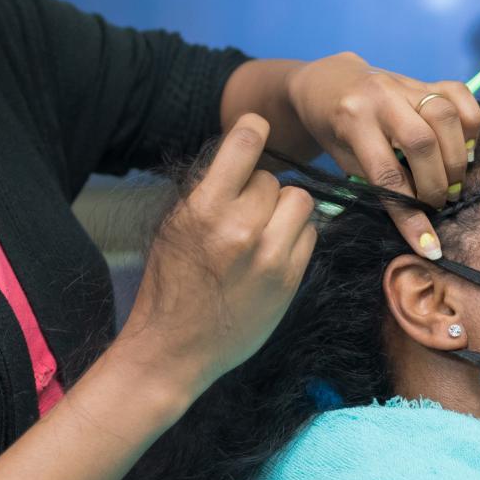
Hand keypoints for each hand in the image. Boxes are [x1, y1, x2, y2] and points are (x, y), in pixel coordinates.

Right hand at [114, 114, 316, 393]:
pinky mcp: (289, 279)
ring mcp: (270, 256)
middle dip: (260, 190)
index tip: (254, 133)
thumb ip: (209, 190)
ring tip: (263, 230)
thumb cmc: (169, 283)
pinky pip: (310, 235)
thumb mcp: (176, 225)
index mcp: (204, 209)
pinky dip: (296, 237)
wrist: (173, 348)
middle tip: (243, 213)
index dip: (253, 131)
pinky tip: (272, 253)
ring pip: (300, 202)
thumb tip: (242, 155)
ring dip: (285, 210)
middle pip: (274, 178)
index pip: (245, 143)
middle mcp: (240, 228)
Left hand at [285, 53, 479, 258]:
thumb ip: (377, 181)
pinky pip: (459, 93)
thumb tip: (417, 224)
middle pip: (422, 142)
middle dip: (436, 183)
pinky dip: (470, 123)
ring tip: (452, 180)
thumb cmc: (333, 128)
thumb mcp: (342, 158)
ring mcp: (404, 84)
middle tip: (437, 202)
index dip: (409, 215)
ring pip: (445, 116)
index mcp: (352, 120)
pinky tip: (464, 147)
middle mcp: (381, 97)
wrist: (328, 82)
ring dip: (456, 157)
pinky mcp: (424, 79)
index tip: (428, 245)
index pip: (386, 175)